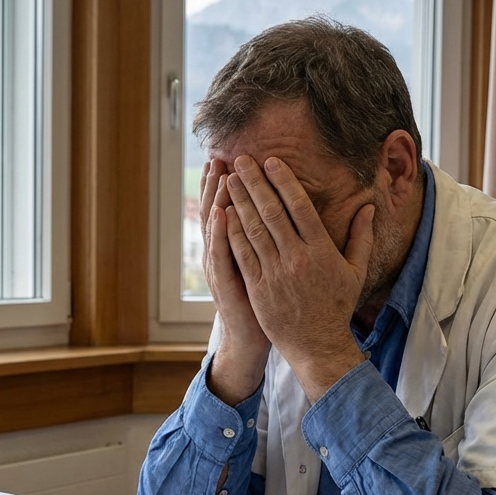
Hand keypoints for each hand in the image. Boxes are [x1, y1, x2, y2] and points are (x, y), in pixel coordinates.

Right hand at [199, 159, 270, 404]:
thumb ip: (269, 238)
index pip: (229, 208)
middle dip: (218, 183)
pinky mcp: (225, 282)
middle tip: (219, 156)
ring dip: (215, 198)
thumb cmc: (266, 301)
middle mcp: (222, 252)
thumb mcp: (265, 265)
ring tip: (218, 173)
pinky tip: (221, 212)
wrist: (252, 338)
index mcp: (235, 245)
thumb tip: (279, 212)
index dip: (228, 184)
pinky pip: (221, 253)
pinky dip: (219, 232)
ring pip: (216, 227)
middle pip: (217, 210)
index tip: (231, 158)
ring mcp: (220, 267)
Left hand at [224, 155, 374, 401]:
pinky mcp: (258, 288)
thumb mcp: (355, 271)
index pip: (300, 206)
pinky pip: (242, 254)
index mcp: (321, 250)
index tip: (271, 161)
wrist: (318, 344)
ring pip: (254, 229)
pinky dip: (232, 232)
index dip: (284, 181)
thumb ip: (361, 236)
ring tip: (229, 180)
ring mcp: (275, 273)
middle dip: (255, 183)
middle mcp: (297, 258)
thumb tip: (369, 207)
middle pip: (272, 212)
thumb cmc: (337, 306)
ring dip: (240, 201)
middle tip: (241, 160)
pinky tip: (224, 214)